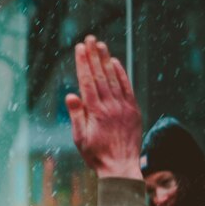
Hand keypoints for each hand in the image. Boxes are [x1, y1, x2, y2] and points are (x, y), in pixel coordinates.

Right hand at [65, 36, 141, 179]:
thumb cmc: (96, 154)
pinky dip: (121, 73)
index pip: (88, 81)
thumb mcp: (80, 138)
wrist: (120, 167)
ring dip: (106, 60)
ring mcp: (123, 106)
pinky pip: (127, 87)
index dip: (83, 63)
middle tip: (90, 39)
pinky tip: (115, 62)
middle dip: (94, 55)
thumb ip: (76, 115)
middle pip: (100, 75)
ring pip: (113, 78)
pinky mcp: (133, 110)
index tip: (79, 49)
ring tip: (101, 45)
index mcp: (95, 112)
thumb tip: (71, 95)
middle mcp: (111, 105)